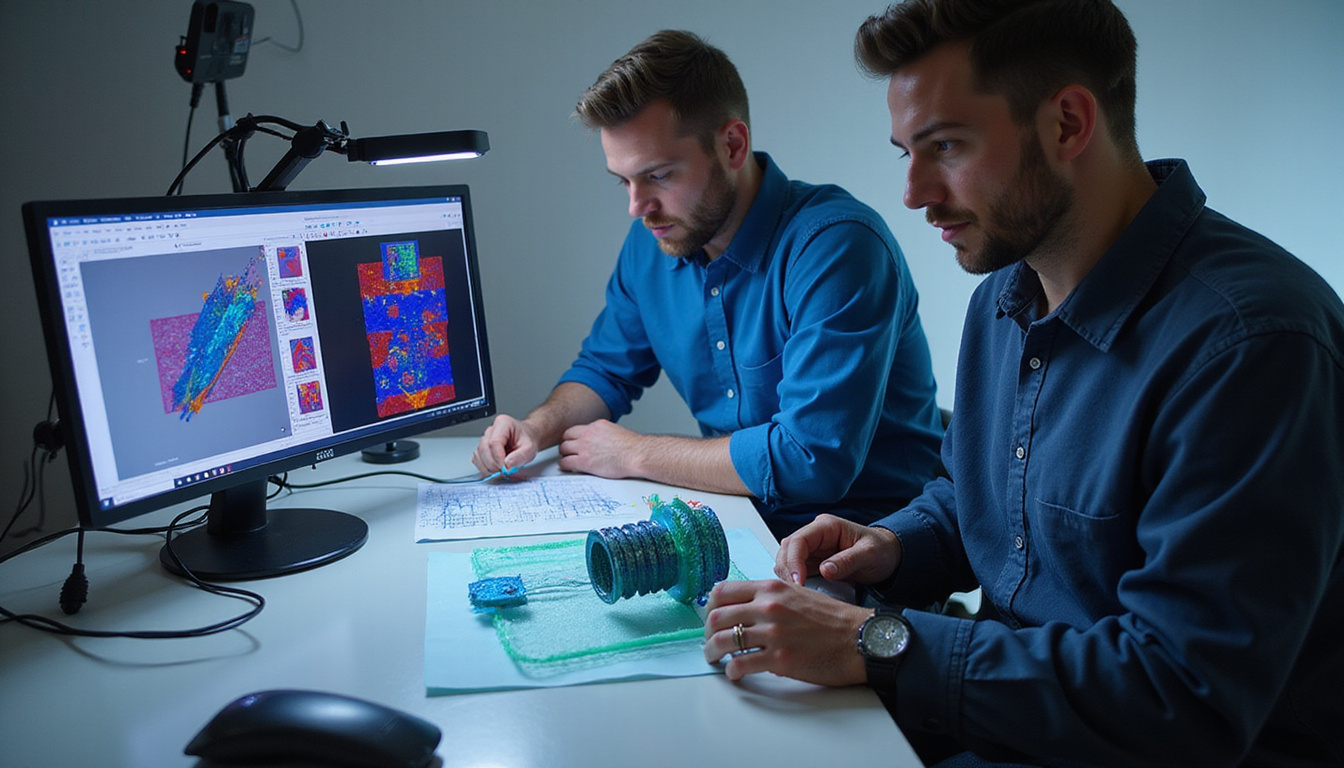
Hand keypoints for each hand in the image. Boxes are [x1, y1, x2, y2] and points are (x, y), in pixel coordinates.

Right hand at [472, 414, 539, 474]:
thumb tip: (507, 465)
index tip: (505, 468)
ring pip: (478, 454)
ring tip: (500, 471)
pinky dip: (484, 467)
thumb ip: (520, 456)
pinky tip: (495, 469)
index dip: (497, 458)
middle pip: (484, 449)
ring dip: (487, 467)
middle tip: (503, 472)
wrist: (527, 437)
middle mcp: (491, 430)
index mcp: (503, 423)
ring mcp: (485, 438)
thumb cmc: (527, 439)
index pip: (494, 442)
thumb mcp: (530, 448)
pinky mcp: (483, 448)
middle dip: (492, 464)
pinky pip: (477, 459)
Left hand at [556, 419, 642, 477]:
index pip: (575, 430)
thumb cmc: (631, 447)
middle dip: (566, 445)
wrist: (636, 454)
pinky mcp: (584, 461)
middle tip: (568, 452)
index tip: (572, 443)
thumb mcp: (615, 431)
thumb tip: (599, 440)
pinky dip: (565, 466)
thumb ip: (602, 434)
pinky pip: (566, 463)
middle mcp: (588, 434)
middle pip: (566, 437)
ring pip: (563, 449)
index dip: (571, 438)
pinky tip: (569, 468)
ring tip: (568, 461)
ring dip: (565, 455)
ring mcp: (584, 447)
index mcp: (596, 426)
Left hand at [702, 579, 871, 685]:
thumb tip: (746, 609)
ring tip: (715, 659)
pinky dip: (732, 671)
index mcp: (772, 588)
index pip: (722, 591)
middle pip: (716, 617)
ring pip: (722, 641)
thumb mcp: (797, 594)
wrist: (859, 639)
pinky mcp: (779, 658)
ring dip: (712, 653)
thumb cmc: (832, 619)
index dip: (710, 607)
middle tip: (710, 642)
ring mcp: (773, 633)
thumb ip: (770, 598)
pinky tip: (735, 672)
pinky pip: (740, 665)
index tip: (710, 618)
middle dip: (707, 633)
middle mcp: (768, 607)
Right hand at [774, 514, 900, 586]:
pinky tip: (802, 593)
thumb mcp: (869, 554)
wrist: (888, 555)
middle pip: (787, 549)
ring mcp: (813, 549)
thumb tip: (825, 570)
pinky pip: (796, 570)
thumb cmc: (881, 550)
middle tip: (797, 592)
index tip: (798, 581)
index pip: (798, 540)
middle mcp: (815, 535)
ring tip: (799, 594)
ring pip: (787, 560)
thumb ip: (848, 561)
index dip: (793, 561)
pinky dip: (795, 581)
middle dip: (787, 570)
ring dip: (788, 576)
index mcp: (827, 526)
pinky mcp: (813, 562)